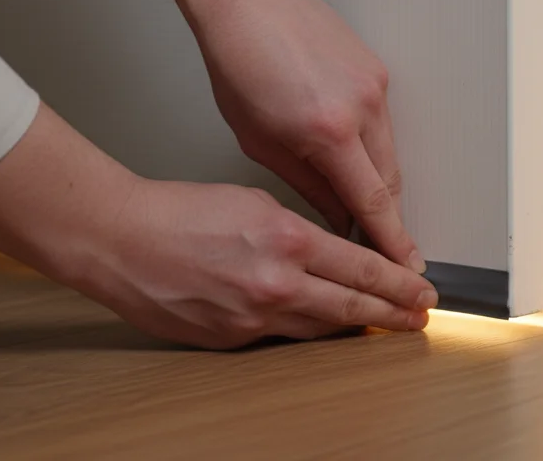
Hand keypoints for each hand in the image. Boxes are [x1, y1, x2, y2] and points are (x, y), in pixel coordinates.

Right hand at [82, 178, 434, 348]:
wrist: (120, 241)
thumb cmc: (179, 212)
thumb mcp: (255, 203)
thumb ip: (298, 231)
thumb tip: (329, 251)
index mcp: (287, 241)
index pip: (363, 267)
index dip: (398, 282)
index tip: (422, 288)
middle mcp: (276, 284)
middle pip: (352, 306)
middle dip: (393, 313)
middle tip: (419, 316)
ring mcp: (254, 317)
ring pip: (321, 327)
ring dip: (357, 327)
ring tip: (385, 326)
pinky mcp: (232, 339)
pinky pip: (282, 336)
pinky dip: (308, 330)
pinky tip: (326, 328)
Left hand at [188, 0, 422, 273]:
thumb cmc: (238, 62)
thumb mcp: (259, 140)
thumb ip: (306, 185)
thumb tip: (335, 218)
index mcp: (328, 131)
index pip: (373, 202)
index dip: (393, 240)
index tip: (406, 266)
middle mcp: (362, 106)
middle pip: (390, 181)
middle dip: (387, 217)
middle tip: (378, 245)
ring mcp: (374, 85)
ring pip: (389, 152)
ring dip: (377, 181)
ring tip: (355, 201)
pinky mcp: (377, 69)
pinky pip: (383, 123)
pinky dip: (371, 146)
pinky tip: (348, 152)